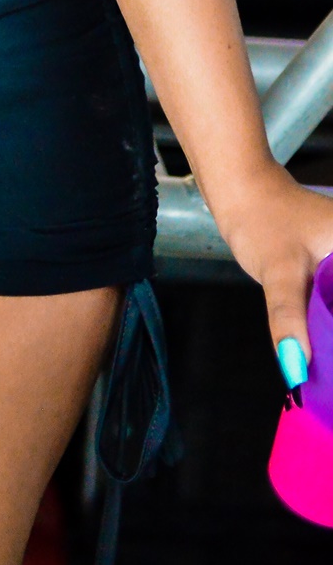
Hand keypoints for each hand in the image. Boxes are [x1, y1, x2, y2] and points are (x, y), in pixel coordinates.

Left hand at [214, 165, 332, 372]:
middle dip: (332, 340)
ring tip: (322, 369)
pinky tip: (317, 345)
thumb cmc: (263, 221)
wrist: (241, 190)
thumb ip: (289, 320)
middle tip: (323, 373)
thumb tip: (295, 370)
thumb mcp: (279, 274)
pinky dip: (328, 322)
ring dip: (330, 335)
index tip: (328, 363)